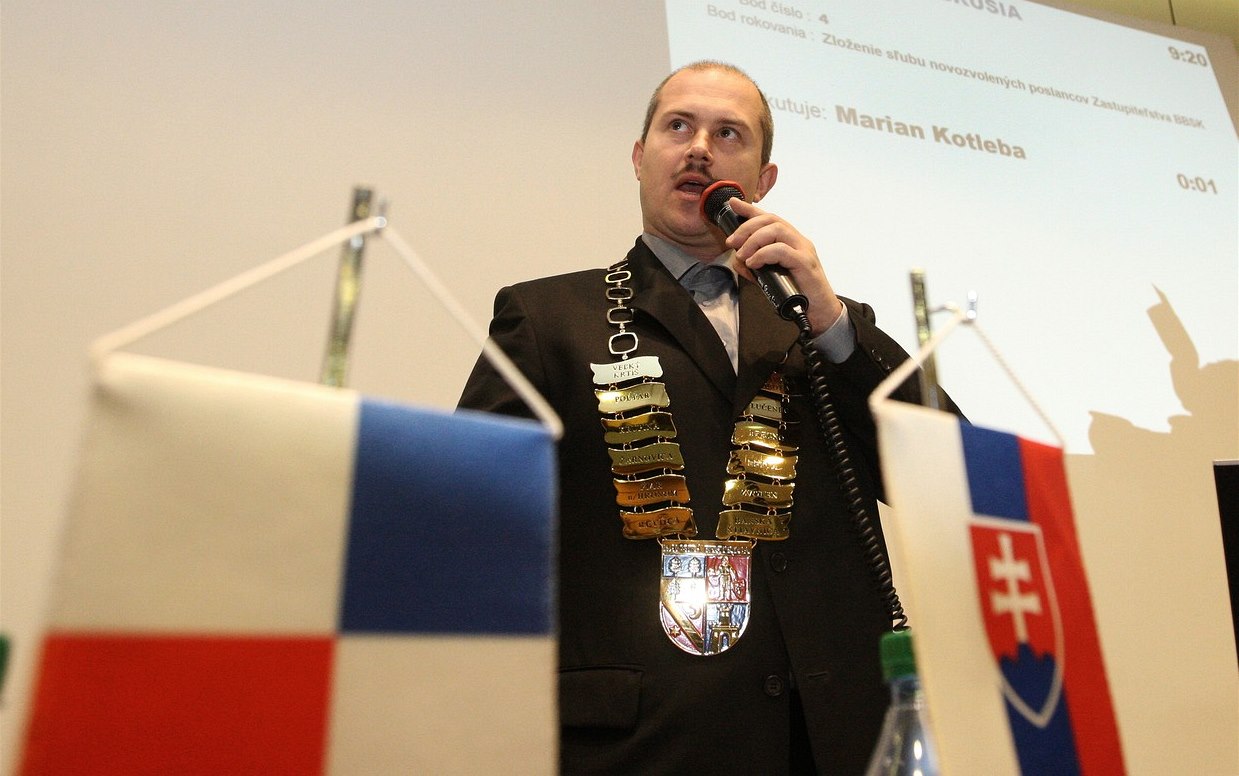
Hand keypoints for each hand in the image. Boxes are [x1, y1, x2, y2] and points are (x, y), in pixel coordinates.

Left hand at [724, 198, 844, 335]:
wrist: (820, 312)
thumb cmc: (797, 293)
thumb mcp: (769, 278)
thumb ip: (754, 267)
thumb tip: (738, 260)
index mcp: (790, 241)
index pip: (770, 218)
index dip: (750, 209)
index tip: (733, 203)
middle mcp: (798, 241)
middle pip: (772, 220)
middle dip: (747, 227)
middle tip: (731, 242)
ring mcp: (804, 250)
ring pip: (777, 230)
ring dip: (753, 240)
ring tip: (742, 256)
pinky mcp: (805, 263)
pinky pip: (782, 250)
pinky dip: (764, 254)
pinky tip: (754, 263)